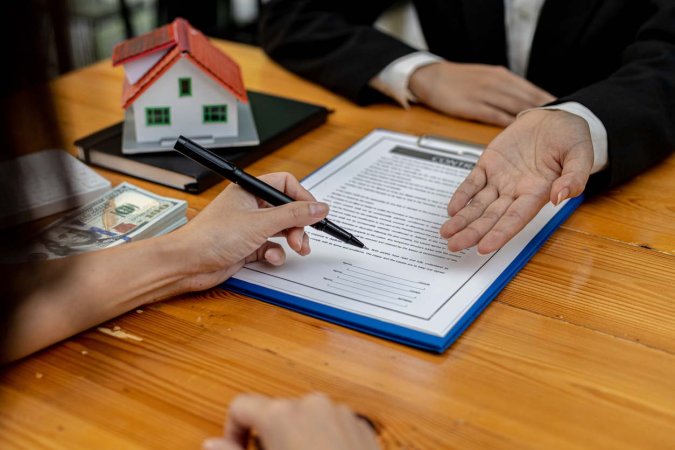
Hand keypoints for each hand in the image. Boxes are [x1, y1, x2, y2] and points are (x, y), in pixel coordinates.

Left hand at [172, 172, 328, 290]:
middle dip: (298, 224)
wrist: (187, 263)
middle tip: (302, 237)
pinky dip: (275, 253)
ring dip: (291, 239)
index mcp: (249, 190)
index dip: (302, 196)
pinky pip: (271, 246)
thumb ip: (293, 215)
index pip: (284, 184)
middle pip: (286, 209)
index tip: (314, 211)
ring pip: (281, 229)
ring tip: (296, 248)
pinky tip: (269, 257)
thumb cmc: (210, 236)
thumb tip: (319, 207)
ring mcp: (248, 227)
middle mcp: (249, 206)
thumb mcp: (260, 223)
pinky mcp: (247, 246)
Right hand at [202, 393, 379, 449]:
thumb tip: (210, 444)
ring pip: (305, 418)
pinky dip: (323, 441)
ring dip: (297, 439)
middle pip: (274, 412)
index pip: (240, 406)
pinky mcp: (362, 425)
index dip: (233, 432)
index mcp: (282, 413)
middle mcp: (311, 403)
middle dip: (268, 438)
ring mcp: (341, 412)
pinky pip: (332, 425)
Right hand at [409, 61, 554, 125]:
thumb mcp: (485, 78)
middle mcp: (496, 83)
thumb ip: (504, 90)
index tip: (564, 112)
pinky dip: (507, 124)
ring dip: (529, 120)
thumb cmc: (459, 81)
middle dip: (545, 111)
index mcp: (501, 76)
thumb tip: (524, 104)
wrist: (431, 77)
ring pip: (514, 107)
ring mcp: (485, 94)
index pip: (530, 90)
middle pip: (527, 99)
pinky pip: (494, 115)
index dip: (547, 101)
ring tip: (545, 133)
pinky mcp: (472, 106)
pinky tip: (518, 134)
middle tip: (561, 125)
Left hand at [441, 110, 593, 253]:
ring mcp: (500, 180)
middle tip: (454, 246)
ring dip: (462, 219)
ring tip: (446, 233)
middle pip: (491, 217)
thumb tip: (561, 196)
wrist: (555, 119)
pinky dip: (461, 195)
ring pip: (478, 205)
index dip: (500, 234)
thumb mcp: (581, 154)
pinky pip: (472, 183)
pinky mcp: (489, 165)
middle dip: (473, 232)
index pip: (515, 219)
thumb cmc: (570, 139)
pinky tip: (451, 209)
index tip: (484, 248)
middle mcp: (516, 191)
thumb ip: (575, 176)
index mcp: (538, 193)